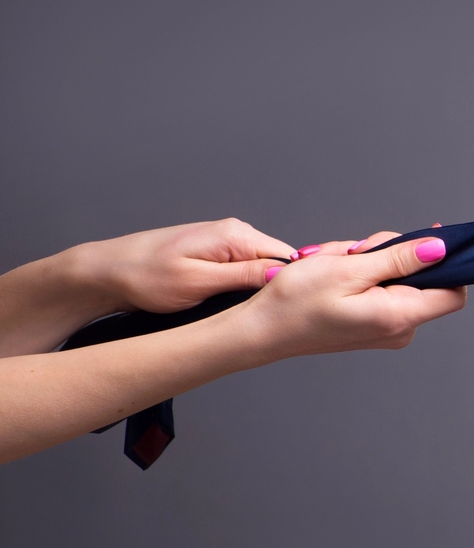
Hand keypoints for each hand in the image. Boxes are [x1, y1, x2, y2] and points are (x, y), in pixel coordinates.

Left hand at [74, 218, 295, 315]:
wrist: (106, 272)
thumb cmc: (143, 277)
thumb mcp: (199, 282)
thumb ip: (245, 276)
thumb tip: (284, 273)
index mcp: (235, 235)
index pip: (289, 258)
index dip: (293, 285)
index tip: (285, 310)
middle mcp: (234, 232)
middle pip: (278, 263)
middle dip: (275, 289)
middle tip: (259, 316)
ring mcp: (224, 241)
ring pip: (261, 268)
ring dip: (257, 290)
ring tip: (241, 311)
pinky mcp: (215, 252)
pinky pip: (244, 268)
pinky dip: (242, 287)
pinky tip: (229, 302)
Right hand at [242, 231, 464, 358]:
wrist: (261, 330)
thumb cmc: (295, 302)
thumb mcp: (349, 269)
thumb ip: (400, 258)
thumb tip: (440, 249)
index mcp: (399, 317)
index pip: (453, 292)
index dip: (447, 262)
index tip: (426, 238)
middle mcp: (399, 329)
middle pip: (422, 279)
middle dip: (392, 254)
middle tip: (354, 251)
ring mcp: (386, 330)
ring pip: (398, 280)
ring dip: (371, 261)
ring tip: (337, 263)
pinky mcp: (373, 326)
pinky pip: (382, 290)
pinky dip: (363, 275)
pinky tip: (336, 274)